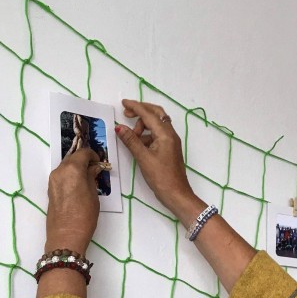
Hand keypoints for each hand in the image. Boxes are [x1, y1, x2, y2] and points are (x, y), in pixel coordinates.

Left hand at [45, 148, 101, 253]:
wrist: (66, 236)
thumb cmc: (84, 216)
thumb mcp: (94, 195)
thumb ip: (91, 178)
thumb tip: (93, 169)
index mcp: (72, 169)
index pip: (83, 153)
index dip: (93, 156)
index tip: (99, 163)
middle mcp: (60, 171)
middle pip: (72, 158)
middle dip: (83, 161)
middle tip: (94, 171)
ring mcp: (53, 180)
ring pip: (66, 166)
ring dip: (76, 168)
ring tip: (87, 180)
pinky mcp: (50, 189)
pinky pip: (61, 176)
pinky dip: (70, 176)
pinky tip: (78, 186)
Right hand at [117, 100, 200, 222]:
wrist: (176, 194)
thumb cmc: (161, 177)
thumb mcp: (143, 158)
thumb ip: (131, 141)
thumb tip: (119, 127)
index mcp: (165, 134)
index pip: (148, 114)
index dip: (135, 107)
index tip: (123, 103)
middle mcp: (170, 134)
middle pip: (156, 114)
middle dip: (141, 111)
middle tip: (126, 114)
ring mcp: (171, 142)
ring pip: (156, 125)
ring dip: (143, 126)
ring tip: (132, 137)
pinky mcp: (169, 149)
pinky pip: (157, 135)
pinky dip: (147, 135)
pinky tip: (138, 145)